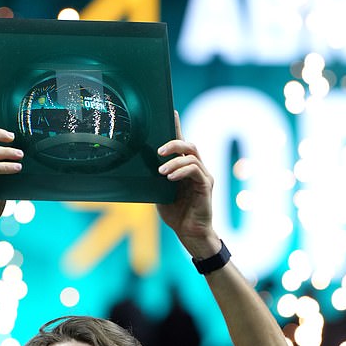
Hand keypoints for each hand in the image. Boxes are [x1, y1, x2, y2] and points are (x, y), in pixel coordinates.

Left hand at [156, 111, 218, 254]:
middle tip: (159, 150)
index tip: (170, 111)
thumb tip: (139, 165)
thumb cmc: (175, 213)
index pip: (181, 143)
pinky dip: (182, 171)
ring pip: (192, 156)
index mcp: (184, 168)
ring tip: (161, 171)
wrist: (189, 233)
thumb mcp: (159, 192)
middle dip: (173, 142)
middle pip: (189, 145)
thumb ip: (155, 178)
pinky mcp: (206, 185)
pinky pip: (195, 170)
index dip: (176, 126)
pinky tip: (170, 177)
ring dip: (175, 161)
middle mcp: (196, 168)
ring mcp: (203, 176)